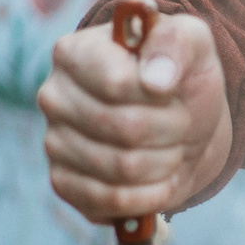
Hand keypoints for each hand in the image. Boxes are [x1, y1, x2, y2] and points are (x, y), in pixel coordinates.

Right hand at [39, 1, 234, 220]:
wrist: (182, 125)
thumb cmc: (181, 77)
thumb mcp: (191, 42)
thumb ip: (175, 43)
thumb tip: (155, 80)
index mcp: (74, 53)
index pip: (118, 83)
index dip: (161, 95)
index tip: (175, 90)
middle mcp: (54, 97)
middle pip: (125, 129)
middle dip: (171, 129)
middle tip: (182, 122)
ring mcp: (53, 142)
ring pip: (123, 168)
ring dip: (166, 162)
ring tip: (172, 146)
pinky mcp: (64, 184)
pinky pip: (110, 201)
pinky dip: (150, 195)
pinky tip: (160, 178)